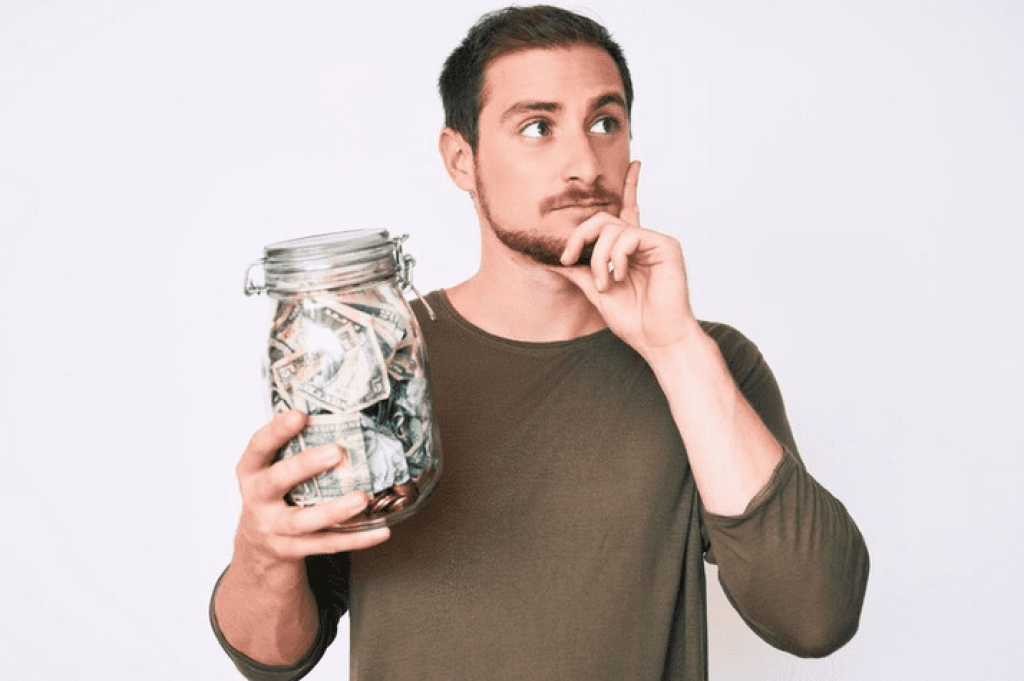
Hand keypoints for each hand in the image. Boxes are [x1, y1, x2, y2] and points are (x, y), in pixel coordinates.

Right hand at [232, 410, 388, 576]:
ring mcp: (273, 528)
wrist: (259, 544)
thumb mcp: (272, 468)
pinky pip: (326, 544)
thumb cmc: (275, 492)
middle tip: (337, 452)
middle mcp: (258, 499)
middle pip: (278, 481)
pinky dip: (356, 539)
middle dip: (306, 465)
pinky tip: (380, 530)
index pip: (259, 447)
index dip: (277, 431)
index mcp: (251, 471)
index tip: (300, 414)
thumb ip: (294, 446)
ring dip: (335, 510)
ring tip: (362, 498)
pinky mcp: (292, 550)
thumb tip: (341, 412)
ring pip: (303, 521)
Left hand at [556, 160, 701, 358]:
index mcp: (630, 249)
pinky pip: (630, 235)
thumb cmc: (633, 319)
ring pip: (612, 228)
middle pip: (604, 218)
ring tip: (607, 284)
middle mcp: (643, 240)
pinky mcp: (666, 245)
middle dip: (579, 236)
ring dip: (599, 258)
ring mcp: (655, 241)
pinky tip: (621, 277)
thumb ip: (578, 271)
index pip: (628, 209)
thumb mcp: (596, 291)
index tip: (637, 162)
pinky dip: (617, 257)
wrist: (657, 339)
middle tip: (568, 259)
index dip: (632, 185)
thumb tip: (550, 260)